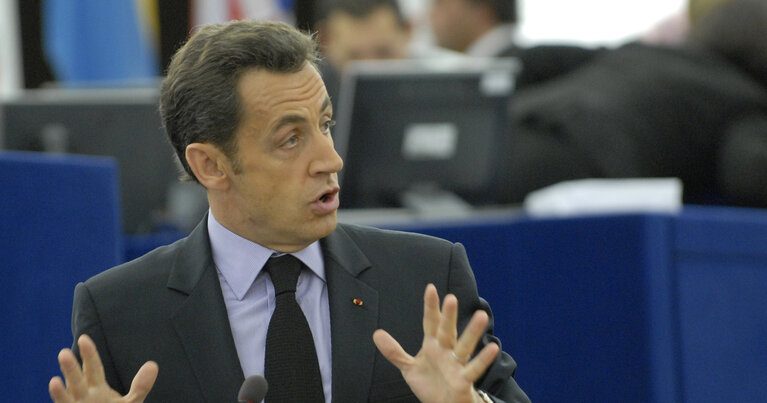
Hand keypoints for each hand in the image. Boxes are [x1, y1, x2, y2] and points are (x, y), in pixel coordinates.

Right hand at [49, 334, 157, 402]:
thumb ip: (141, 386)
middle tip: (63, 352)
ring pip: (67, 398)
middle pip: (77, 380)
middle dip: (71, 369)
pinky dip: (61, 400)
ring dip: (60, 392)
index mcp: (96, 388)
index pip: (93, 368)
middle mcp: (83, 396)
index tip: (83, 339)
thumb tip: (153, 365)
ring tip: (54, 380)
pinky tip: (55, 391)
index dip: (89, 355)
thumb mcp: (130, 402)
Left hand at [373, 284, 498, 402]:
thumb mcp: (409, 368)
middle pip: (447, 331)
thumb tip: (376, 333)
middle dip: (449, 316)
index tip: (431, 288)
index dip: (430, 307)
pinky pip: (474, 369)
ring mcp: (456, 364)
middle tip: (451, 298)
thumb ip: (394, 351)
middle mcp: (446, 351)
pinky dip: (483, 359)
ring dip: (472, 332)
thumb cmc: (431, 384)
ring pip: (465, 346)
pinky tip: (493, 348)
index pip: (431, 323)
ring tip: (481, 316)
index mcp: (433, 345)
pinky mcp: (464, 380)